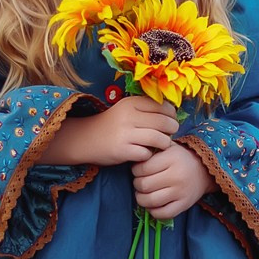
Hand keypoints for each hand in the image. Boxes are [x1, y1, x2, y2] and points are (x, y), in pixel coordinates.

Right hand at [48, 94, 178, 167]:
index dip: (172, 115)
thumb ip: (146, 109)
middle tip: (169, 134)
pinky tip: (145, 153)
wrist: (85, 138)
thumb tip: (173, 113)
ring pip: (159, 138)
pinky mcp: (122, 150)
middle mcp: (128, 116)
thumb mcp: (126, 109)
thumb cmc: (112, 124)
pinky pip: (146, 154)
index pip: (163, 106)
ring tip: (161, 144)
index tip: (170, 120)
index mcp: (131, 103)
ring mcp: (125, 134)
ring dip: (164, 143)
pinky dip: (149, 155)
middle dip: (171, 129)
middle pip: (164, 122)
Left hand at [132, 139, 216, 220]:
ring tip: (143, 193)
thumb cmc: (180, 158)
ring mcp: (181, 192)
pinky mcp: (184, 205)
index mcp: (172, 158)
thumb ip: (151, 151)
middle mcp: (177, 176)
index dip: (135, 170)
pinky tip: (152, 205)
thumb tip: (132, 160)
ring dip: (141, 198)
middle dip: (137, 184)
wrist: (204, 171)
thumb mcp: (168, 148)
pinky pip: (163, 214)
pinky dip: (153, 211)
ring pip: (150, 201)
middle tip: (140, 182)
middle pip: (144, 185)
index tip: (138, 170)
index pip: (142, 168)